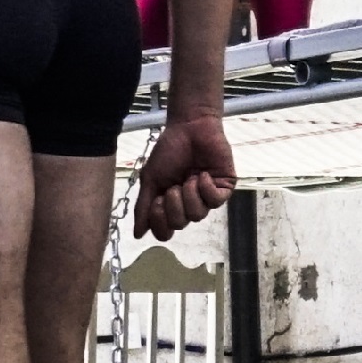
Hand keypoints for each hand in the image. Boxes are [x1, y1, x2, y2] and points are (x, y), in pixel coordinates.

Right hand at [135, 112, 235, 240]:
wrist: (189, 127)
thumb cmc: (169, 151)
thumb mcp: (150, 178)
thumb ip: (143, 206)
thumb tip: (137, 234)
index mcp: (171, 204)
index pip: (166, 231)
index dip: (160, 223)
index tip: (156, 202)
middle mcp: (189, 204)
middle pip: (180, 224)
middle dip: (173, 205)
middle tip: (173, 186)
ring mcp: (207, 197)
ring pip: (198, 215)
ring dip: (189, 195)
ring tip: (189, 176)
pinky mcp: (224, 187)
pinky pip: (215, 201)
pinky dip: (206, 188)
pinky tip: (203, 174)